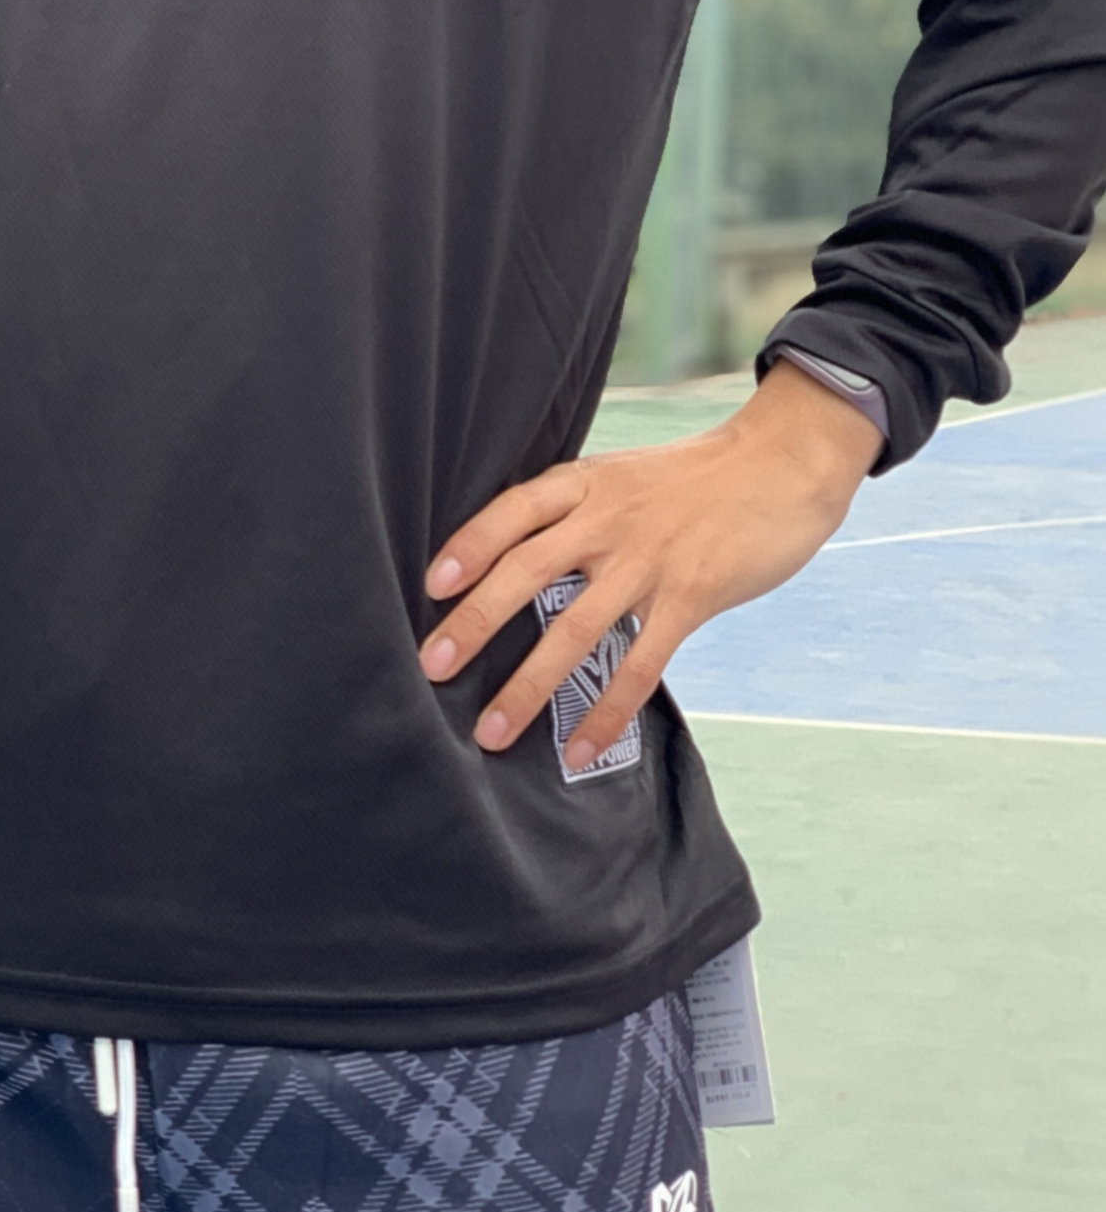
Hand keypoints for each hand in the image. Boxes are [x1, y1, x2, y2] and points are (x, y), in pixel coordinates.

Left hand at [421, 361, 883, 768]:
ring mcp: (648, 561)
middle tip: (432, 667)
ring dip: (529, 685)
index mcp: (585, 483)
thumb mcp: (621, 475)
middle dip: (477, 622)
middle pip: (527, 571)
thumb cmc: (692, 478)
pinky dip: (606, 711)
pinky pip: (639, 664)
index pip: (513, 510)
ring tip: (491, 732)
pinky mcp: (689, 598)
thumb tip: (513, 557)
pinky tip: (579, 746)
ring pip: (577, 629)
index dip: (469, 545)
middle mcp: (607, 520)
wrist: (780, 465)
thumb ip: (574, 510)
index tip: (431, 585)